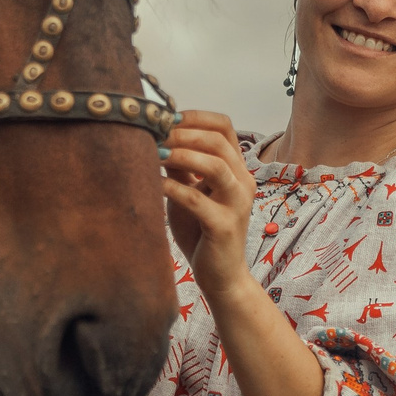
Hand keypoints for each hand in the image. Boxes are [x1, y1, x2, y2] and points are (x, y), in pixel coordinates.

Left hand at [159, 111, 257, 303]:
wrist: (221, 277)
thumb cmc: (202, 233)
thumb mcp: (188, 192)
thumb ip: (179, 167)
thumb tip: (156, 136)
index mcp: (237, 170)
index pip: (223, 127)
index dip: (194, 117)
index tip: (165, 118)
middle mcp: (243, 182)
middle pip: (218, 141)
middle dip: (182, 133)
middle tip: (153, 133)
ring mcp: (237, 204)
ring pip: (215, 165)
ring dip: (181, 154)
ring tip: (154, 152)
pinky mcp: (224, 226)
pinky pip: (197, 199)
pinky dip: (172, 187)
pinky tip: (152, 183)